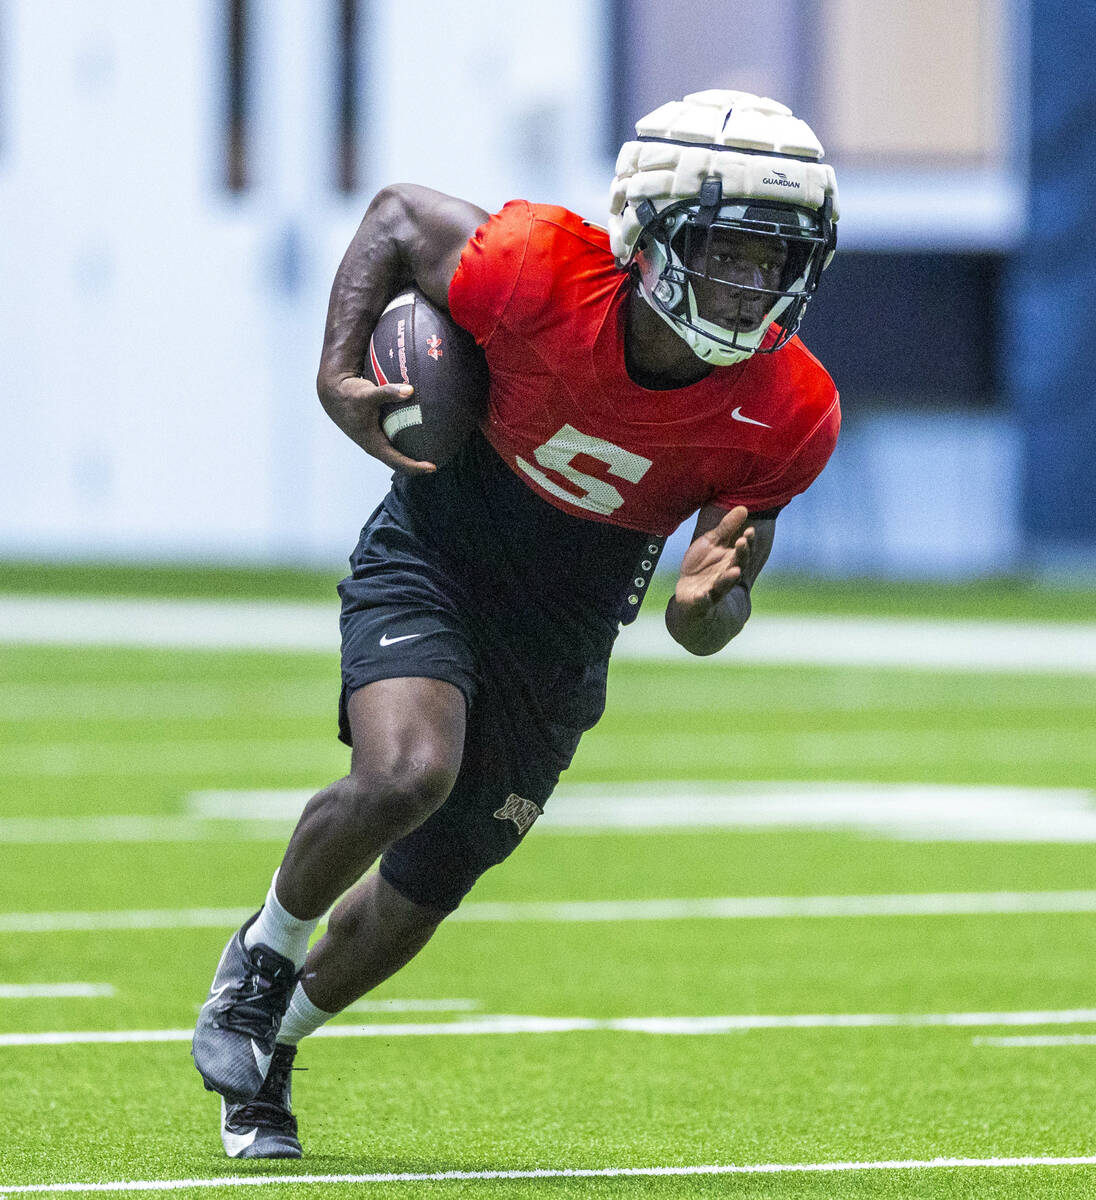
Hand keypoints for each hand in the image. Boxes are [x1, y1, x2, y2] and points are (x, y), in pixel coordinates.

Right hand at [317, 372, 436, 475]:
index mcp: (373, 444)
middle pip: (399, 464)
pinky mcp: (375, 434)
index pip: (398, 462)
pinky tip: (420, 437)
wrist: (333, 393)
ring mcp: (375, 441)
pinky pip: (395, 444)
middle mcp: (374, 446)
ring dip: (412, 458)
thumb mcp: (368, 394)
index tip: (433, 467)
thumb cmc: (350, 395)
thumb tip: (411, 389)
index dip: (416, 467)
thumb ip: (389, 392)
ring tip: (432, 454)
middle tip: (437, 465)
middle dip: (417, 467)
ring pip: (396, 455)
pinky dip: (407, 445)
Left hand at [674, 505, 754, 614]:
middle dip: (740, 555)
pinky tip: (703, 595)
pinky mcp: (700, 602)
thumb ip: (726, 527)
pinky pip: (703, 601)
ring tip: (734, 571)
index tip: (750, 530)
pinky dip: (704, 599)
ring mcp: (714, 590)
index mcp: (731, 560)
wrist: (689, 593)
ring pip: (723, 584)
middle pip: (736, 565)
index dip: (747, 541)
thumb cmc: (703, 565)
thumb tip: (744, 508)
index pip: (743, 550)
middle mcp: (726, 575)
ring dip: (728, 578)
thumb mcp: (712, 542)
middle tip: (742, 543)